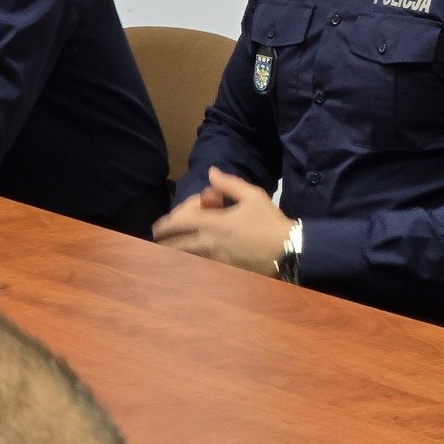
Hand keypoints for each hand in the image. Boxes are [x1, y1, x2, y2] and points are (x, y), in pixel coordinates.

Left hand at [152, 167, 294, 275]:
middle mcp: (211, 243)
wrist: (285, 249)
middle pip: (178, 245)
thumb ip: (229, 184)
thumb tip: (211, 173)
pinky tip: (189, 262)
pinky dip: (190, 263)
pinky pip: (200, 267)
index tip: (159, 226)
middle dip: (164, 242)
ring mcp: (216, 260)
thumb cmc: (268, 220)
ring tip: (167, 252)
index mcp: (216, 223)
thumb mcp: (252, 195)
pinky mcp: (223, 270)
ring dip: (175, 254)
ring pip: (187, 259)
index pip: (182, 223)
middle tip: (158, 241)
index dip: (167, 224)